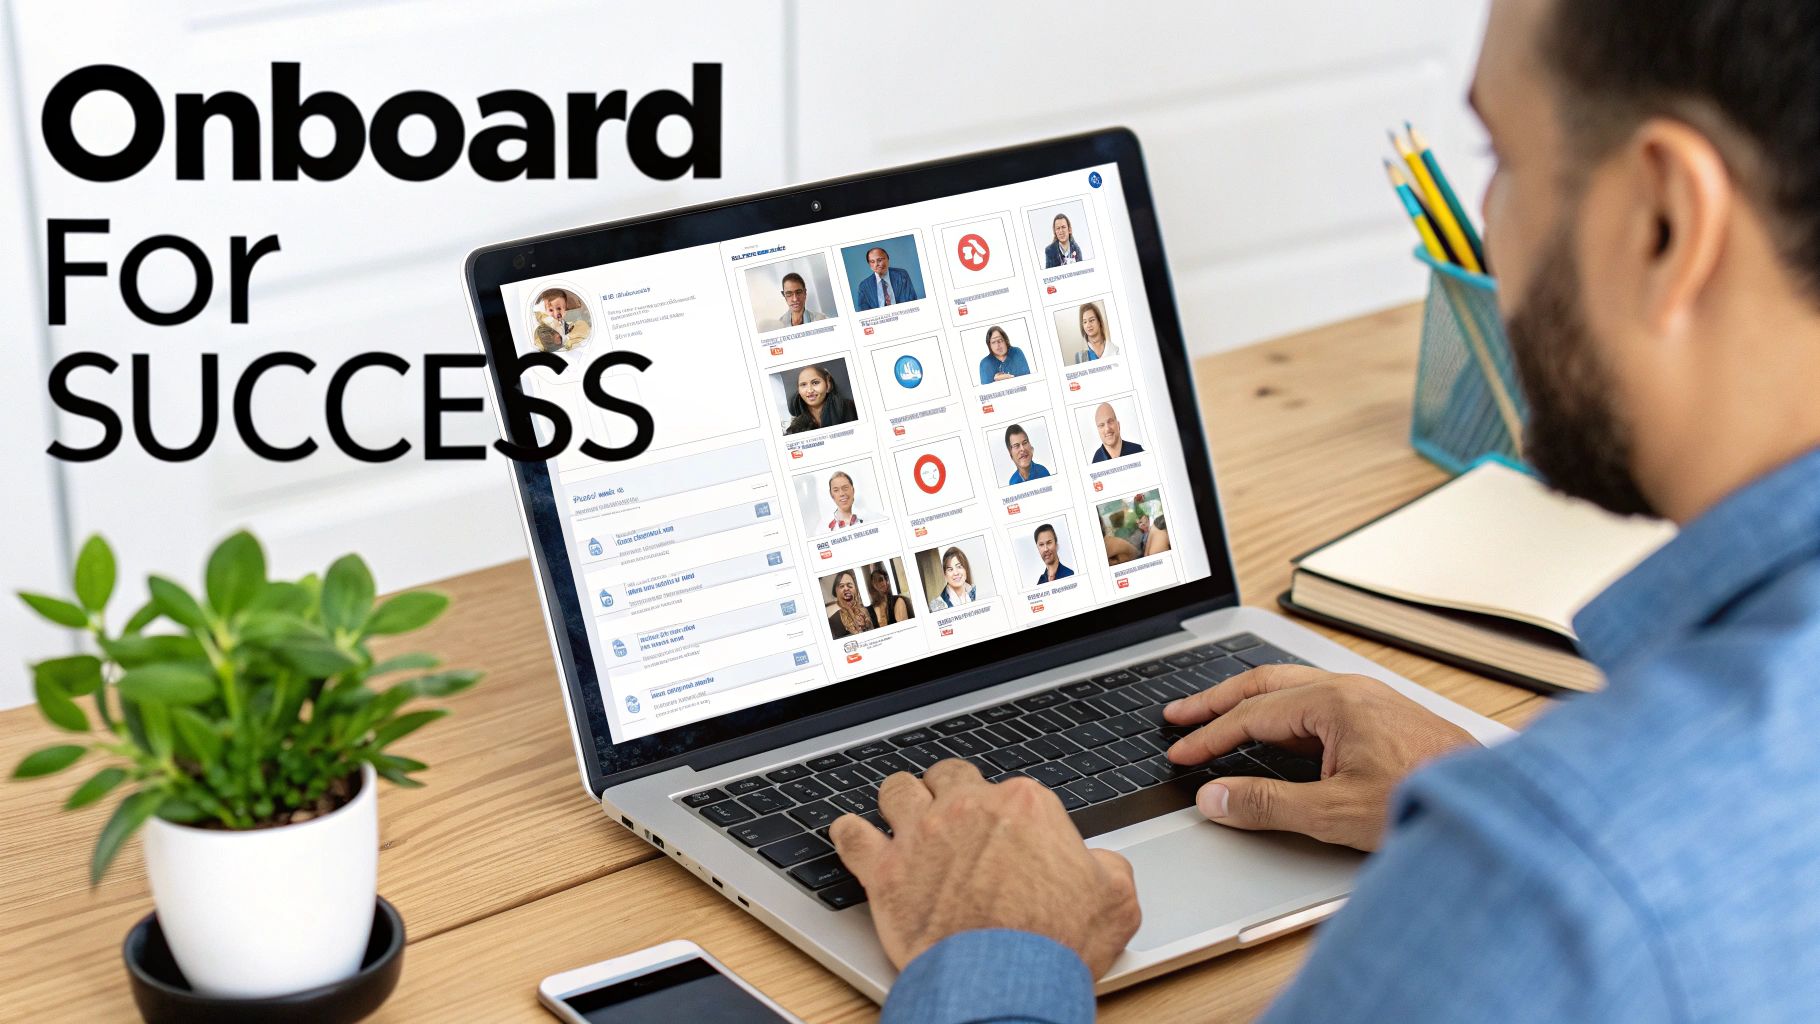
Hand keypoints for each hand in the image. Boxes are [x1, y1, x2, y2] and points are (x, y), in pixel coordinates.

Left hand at [830, 760, 1140, 976]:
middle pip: (948, 776)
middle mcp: (969, 809)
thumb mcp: (1115, 899)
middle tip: (951, 814)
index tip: (1003, 832)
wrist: (1006, 983)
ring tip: (902, 815)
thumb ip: (1107, 866)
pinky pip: (851, 834)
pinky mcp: (886, 872)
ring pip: (896, 790)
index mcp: (1024, 806)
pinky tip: (854, 837)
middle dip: (949, 791)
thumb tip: (1099, 864)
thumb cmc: (1055, 944)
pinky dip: (850, 834)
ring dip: (899, 800)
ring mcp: (922, 836)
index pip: (1007, 788)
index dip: (1004, 811)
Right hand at [1163, 666, 1477, 850]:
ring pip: (1292, 690)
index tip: (1179, 751)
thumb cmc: (1426, 801)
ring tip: (1218, 717)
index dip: (1209, 735)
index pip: (1252, 714)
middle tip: (1180, 716)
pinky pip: (1316, 702)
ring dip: (1249, 702)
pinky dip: (1281, 712)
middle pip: (1266, 685)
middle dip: (1217, 701)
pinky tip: (1277, 732)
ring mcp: (1370, 701)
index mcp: (1334, 703)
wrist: (1495, 810)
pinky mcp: (1383, 719)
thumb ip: (1267, 805)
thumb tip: (1216, 797)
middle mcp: (1351, 691)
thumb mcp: (1333, 813)